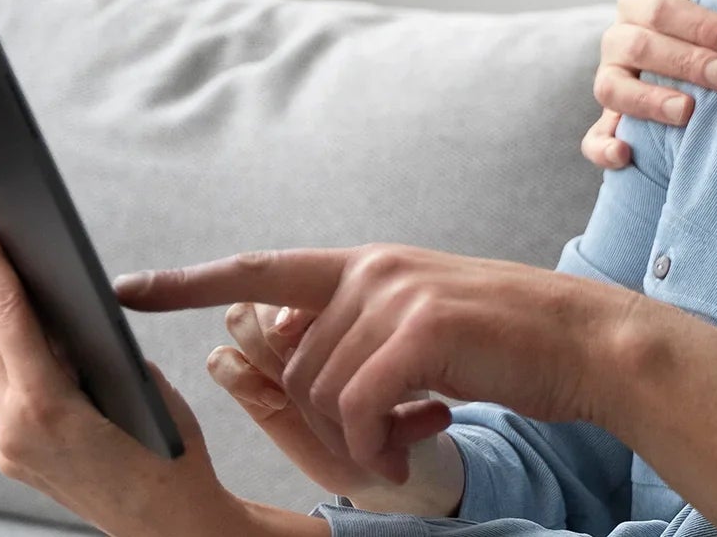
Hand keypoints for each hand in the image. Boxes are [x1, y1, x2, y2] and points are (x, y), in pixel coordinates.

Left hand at [0, 201, 250, 536]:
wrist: (170, 525)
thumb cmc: (172, 458)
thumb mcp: (143, 386)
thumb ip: (95, 351)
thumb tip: (62, 318)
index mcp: (45, 408)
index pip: (6, 316)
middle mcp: (13, 429)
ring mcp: (9, 446)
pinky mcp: (15, 454)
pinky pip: (4, 386)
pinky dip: (6, 348)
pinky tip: (8, 321)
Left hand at [118, 244, 658, 483]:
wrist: (588, 342)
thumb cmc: (510, 344)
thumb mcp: (426, 324)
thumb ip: (364, 328)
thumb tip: (301, 356)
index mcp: (369, 265)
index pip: (261, 271)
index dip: (191, 283)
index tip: (129, 289)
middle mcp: (374, 272)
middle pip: (294, 366)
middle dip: (322, 422)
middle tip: (377, 445)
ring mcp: (397, 296)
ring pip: (322, 391)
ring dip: (354, 441)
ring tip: (401, 446)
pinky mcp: (422, 330)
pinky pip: (358, 407)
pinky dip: (373, 444)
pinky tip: (404, 451)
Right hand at [584, 0, 716, 169]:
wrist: (711, 52)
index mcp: (641, 1)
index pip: (660, 9)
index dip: (700, 26)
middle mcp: (619, 39)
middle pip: (636, 47)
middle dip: (684, 62)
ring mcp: (611, 80)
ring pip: (610, 88)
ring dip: (648, 100)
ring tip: (688, 112)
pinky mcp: (610, 121)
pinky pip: (594, 137)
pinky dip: (603, 146)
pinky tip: (626, 155)